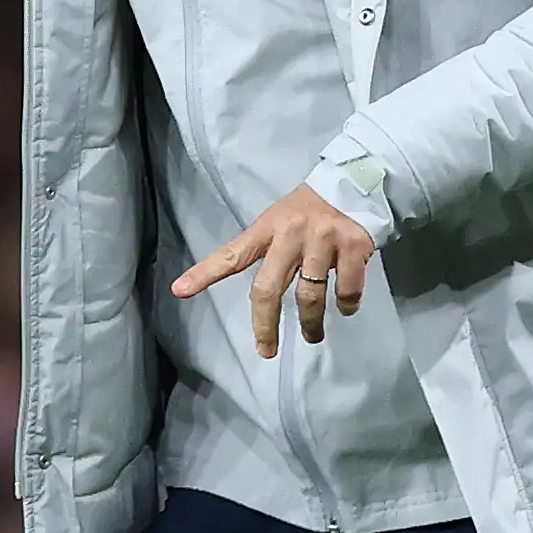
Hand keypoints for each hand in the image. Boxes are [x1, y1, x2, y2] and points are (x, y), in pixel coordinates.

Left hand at [171, 183, 375, 358]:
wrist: (353, 182)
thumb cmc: (309, 208)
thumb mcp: (279, 220)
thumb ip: (267, 251)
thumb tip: (261, 297)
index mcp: (266, 227)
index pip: (231, 254)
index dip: (204, 273)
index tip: (180, 290)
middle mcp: (290, 234)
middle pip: (267, 288)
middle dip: (264, 325)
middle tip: (265, 349)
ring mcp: (322, 240)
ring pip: (308, 296)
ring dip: (310, 323)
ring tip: (311, 335)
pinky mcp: (353, 246)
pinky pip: (346, 289)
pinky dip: (346, 304)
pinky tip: (345, 307)